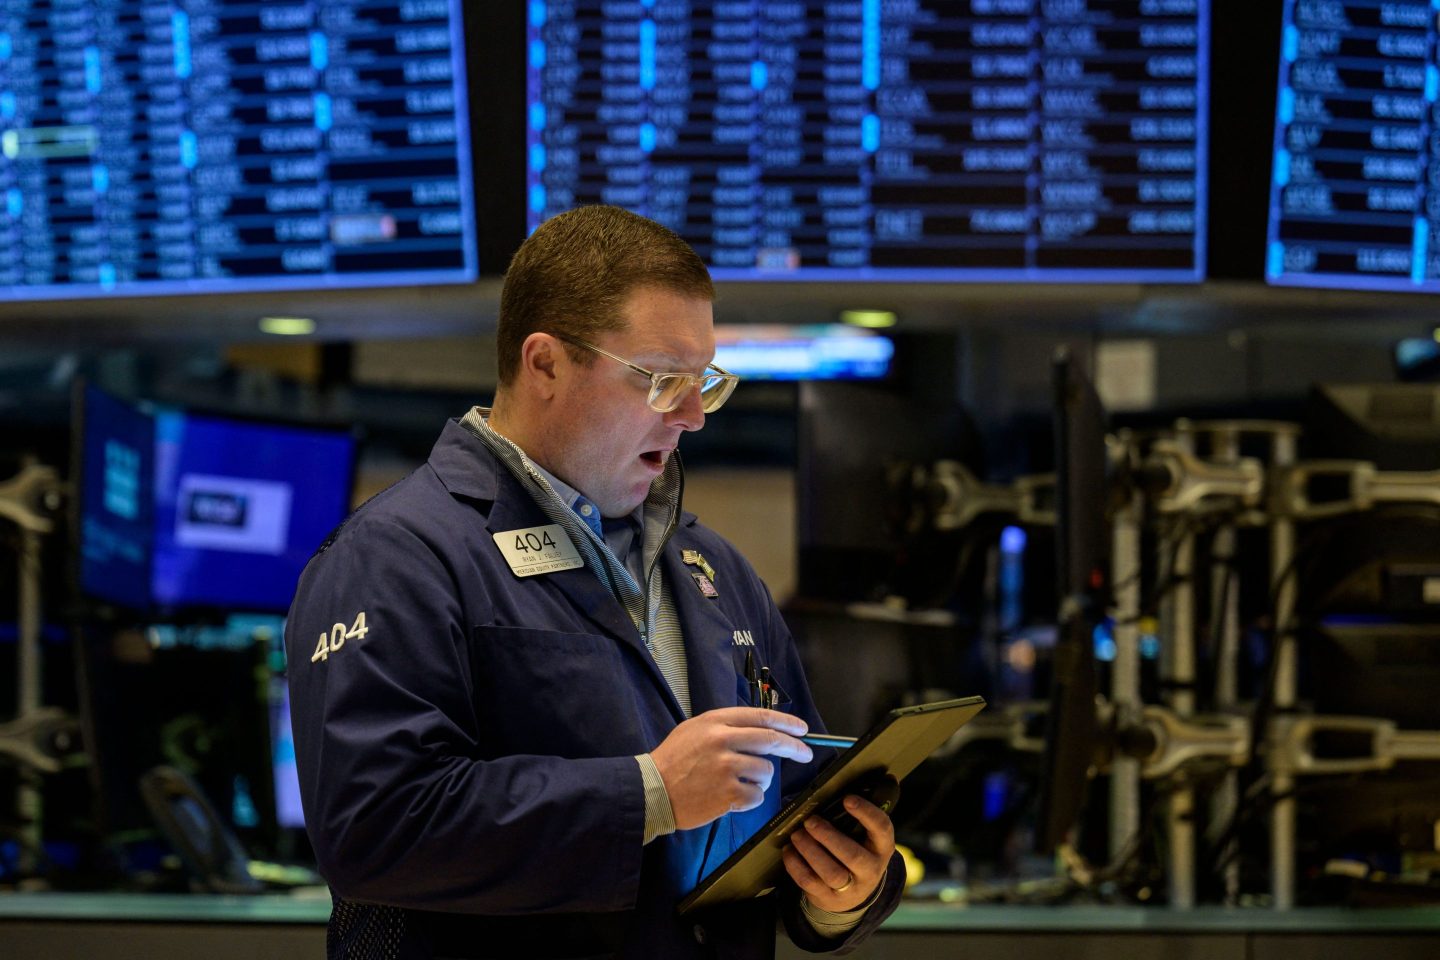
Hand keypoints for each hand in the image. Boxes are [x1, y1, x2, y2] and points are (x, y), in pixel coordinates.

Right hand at [650, 707, 811, 829]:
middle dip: (794, 747)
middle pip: (771, 740)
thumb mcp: (694, 730)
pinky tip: (733, 799)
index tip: (802, 729)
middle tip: (806, 754)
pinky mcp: (728, 793)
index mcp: (715, 722)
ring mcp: (726, 767)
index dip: (786, 722)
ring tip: (741, 784)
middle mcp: (723, 740)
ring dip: (761, 779)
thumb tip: (761, 732)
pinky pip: (756, 796)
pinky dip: (751, 799)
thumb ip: (725, 726)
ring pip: (766, 771)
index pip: (761, 716)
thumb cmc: (673, 761)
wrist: (651, 790)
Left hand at [781, 793, 895, 912]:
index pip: (882, 829)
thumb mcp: (867, 834)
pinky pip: (809, 882)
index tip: (847, 798)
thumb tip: (886, 775)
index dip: (866, 813)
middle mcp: (870, 870)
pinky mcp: (828, 898)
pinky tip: (789, 850)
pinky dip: (795, 865)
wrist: (854, 893)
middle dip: (828, 836)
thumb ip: (866, 809)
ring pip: (830, 872)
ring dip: (810, 851)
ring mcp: (850, 888)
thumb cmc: (858, 849)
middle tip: (810, 821)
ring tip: (797, 834)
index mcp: (882, 847)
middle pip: (853, 855)